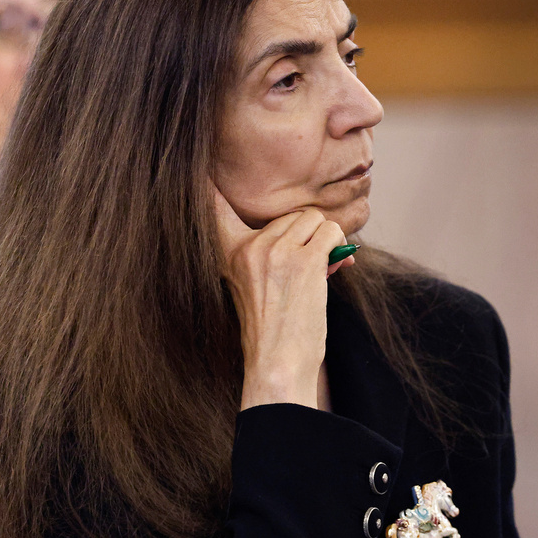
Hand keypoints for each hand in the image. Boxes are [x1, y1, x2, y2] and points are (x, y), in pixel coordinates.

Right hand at [213, 184, 353, 409]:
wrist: (278, 366)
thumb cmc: (272, 334)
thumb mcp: (257, 287)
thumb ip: (276, 253)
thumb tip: (321, 229)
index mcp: (229, 253)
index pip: (213, 206)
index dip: (207, 186)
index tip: (199, 171)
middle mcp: (248, 248)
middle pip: (291, 214)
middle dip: (306, 236)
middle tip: (307, 269)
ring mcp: (275, 253)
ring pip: (313, 219)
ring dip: (324, 241)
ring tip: (316, 273)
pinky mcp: (303, 261)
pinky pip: (330, 231)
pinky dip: (338, 247)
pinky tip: (332, 268)